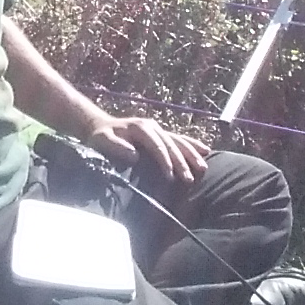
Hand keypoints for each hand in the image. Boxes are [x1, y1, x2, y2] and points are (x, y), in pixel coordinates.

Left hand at [85, 116, 210, 181]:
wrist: (99, 126)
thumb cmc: (99, 137)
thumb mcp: (102, 141)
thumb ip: (116, 147)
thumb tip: (134, 155)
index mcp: (140, 127)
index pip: (157, 145)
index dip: (165, 161)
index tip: (171, 176)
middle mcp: (152, 126)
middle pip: (171, 144)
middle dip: (182, 162)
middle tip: (189, 179)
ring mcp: (157, 128)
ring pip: (179, 141)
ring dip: (192, 154)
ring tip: (203, 168)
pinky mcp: (160, 133)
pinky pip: (179, 139)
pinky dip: (192, 144)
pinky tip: (205, 150)